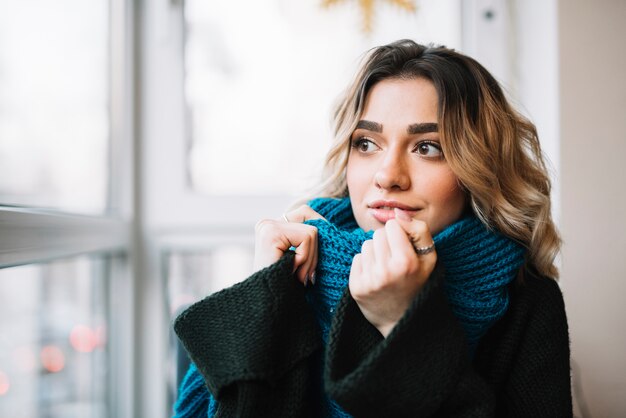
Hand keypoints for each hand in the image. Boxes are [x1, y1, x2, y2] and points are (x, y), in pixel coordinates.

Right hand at [253, 205, 325, 284]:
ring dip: (309, 259)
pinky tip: (291, 271)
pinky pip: (307, 237)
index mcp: (272, 227)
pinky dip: (305, 258)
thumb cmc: (286, 286)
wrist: (268, 306)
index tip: (311, 264)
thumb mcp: (299, 259)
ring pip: (312, 231)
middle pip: (311, 220)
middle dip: (313, 252)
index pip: (307, 213)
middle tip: (302, 275)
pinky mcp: (271, 232)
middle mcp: (267, 223)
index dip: (318, 236)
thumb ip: (308, 240)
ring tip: (295, 275)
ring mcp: (267, 226)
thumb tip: (330, 227)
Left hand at [349, 208, 436, 336]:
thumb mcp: (430, 258)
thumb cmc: (418, 283)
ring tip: (386, 269)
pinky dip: (365, 264)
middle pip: (377, 234)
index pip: (392, 226)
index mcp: (406, 263)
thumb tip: (396, 213)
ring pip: (366, 245)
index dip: (399, 234)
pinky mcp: (356, 287)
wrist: (402, 320)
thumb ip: (419, 230)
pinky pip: (356, 258)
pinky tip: (376, 277)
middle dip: (386, 243)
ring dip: (375, 253)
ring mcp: (369, 280)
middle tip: (395, 261)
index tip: (404, 247)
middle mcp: (385, 272)